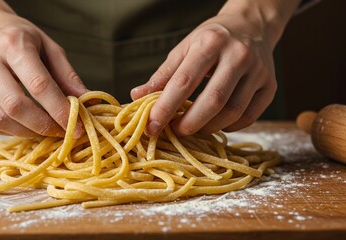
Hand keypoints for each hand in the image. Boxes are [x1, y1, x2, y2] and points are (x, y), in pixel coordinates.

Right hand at [0, 14, 85, 136]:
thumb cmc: (19, 38)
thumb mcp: (49, 47)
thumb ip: (67, 75)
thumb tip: (87, 101)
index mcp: (12, 44)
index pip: (38, 84)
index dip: (59, 110)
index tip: (77, 126)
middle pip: (16, 106)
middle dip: (43, 125)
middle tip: (62, 132)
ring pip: (0, 119)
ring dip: (28, 132)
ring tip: (46, 130)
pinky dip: (12, 130)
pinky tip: (27, 126)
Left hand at [131, 8, 283, 136]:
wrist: (251, 26)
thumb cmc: (212, 40)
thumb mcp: (184, 49)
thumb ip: (162, 75)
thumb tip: (136, 96)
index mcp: (210, 43)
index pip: (184, 82)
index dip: (165, 108)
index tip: (151, 127)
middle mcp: (238, 55)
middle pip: (213, 100)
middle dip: (189, 124)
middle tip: (175, 131)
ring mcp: (259, 71)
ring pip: (233, 112)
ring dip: (209, 128)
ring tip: (194, 127)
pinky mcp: (270, 86)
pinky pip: (250, 117)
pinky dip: (229, 127)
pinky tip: (216, 123)